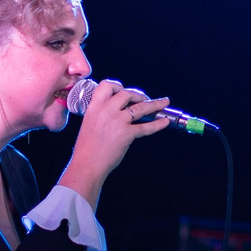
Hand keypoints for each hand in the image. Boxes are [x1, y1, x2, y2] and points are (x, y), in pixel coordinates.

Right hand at [61, 79, 170, 203]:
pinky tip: (164, 122)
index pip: (106, 85)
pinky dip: (157, 124)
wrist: (86, 164)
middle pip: (127, 93)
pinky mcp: (126, 134)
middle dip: (138, 94)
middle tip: (144, 99)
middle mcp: (106, 110)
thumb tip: (115, 112)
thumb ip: (100, 115)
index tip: (123, 90)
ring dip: (155, 104)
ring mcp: (118, 121)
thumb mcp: (88, 124)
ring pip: (141, 107)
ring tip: (163, 103)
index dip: (117, 85)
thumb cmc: (86, 149)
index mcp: (94, 107)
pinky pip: (146, 127)